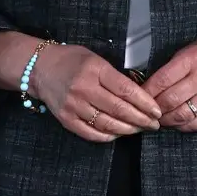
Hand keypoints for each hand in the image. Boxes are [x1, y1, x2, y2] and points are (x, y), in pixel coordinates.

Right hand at [31, 44, 162, 142]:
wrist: (39, 68)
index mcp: (95, 70)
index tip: (157, 111)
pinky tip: (118, 134)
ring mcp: (74, 106)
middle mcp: (84, 89)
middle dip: (141, 119)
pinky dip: (108, 136)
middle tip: (154, 124)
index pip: (126, 90)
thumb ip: (115, 76)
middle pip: (119, 109)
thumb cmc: (72, 61)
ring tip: (139, 130)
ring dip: (128, 130)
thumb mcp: (96, 59)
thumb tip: (139, 96)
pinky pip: (91, 133)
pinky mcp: (66, 119)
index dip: (145, 103)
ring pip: (107, 124)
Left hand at [144, 30, 196, 130]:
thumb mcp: (191, 49)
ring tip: (158, 119)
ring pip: (182, 115)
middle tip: (146, 111)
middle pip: (170, 100)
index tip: (138, 98)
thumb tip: (148, 86)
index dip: (146, 92)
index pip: (162, 80)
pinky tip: (176, 123)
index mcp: (193, 59)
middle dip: (153, 109)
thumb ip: (172, 66)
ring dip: (166, 120)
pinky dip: (182, 126)